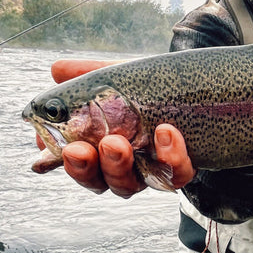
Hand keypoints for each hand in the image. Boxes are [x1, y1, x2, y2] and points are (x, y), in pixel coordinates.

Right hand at [32, 58, 194, 196]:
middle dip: (86, 169)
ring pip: (131, 184)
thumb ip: (89, 75)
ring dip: (119, 166)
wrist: (196, 88)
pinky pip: (175, 174)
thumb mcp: (119, 78)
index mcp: (101, 149)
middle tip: (82, 150)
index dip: (69, 163)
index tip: (65, 147)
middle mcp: (124, 167)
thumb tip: (56, 68)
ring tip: (117, 142)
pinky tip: (166, 131)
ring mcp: (151, 170)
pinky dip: (169, 156)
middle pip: (100, 181)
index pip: (79, 165)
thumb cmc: (148, 89)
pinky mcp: (181, 168)